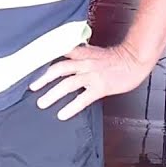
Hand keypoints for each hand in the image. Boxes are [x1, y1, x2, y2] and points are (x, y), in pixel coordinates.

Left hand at [29, 44, 150, 120]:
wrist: (134, 60)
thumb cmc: (116, 57)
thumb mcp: (94, 51)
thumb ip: (80, 55)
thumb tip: (65, 59)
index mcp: (82, 52)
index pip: (58, 53)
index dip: (43, 59)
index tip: (31, 66)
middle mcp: (84, 62)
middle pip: (58, 69)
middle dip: (43, 79)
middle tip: (32, 87)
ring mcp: (92, 75)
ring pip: (67, 84)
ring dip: (52, 94)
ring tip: (42, 103)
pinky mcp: (100, 87)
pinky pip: (82, 99)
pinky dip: (71, 107)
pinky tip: (62, 114)